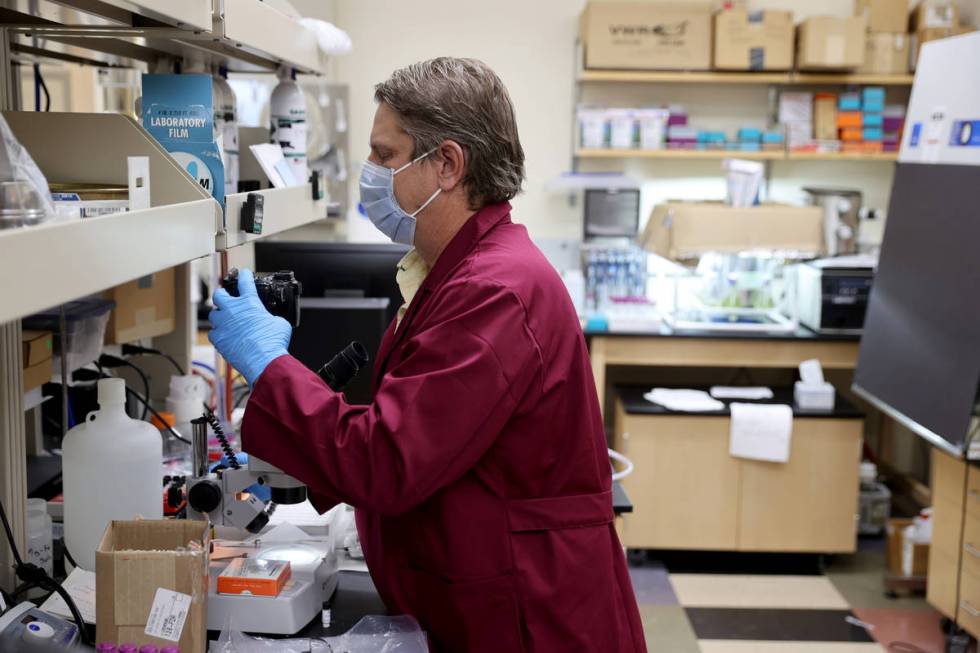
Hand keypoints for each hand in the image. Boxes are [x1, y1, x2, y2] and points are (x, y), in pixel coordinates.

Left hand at [209, 268, 291, 385]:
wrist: (263, 360)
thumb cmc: (272, 342)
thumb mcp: (280, 323)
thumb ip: (270, 317)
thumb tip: (270, 321)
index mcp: (249, 302)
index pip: (245, 282)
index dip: (244, 275)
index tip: (244, 273)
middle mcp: (233, 310)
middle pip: (219, 294)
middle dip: (222, 294)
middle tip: (226, 298)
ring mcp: (223, 324)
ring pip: (213, 314)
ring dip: (219, 316)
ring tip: (226, 320)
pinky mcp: (218, 339)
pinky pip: (213, 333)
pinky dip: (219, 333)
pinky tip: (225, 336)